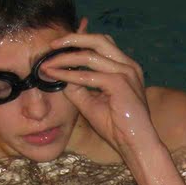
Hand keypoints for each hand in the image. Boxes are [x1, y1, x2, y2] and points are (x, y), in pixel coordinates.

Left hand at [44, 32, 157, 154]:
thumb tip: (59, 74)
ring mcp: (126, 72)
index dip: (79, 40)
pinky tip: (56, 75)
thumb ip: (78, 86)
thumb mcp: (92, 103)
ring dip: (66, 57)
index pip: (100, 44)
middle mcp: (128, 65)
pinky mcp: (120, 83)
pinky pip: (88, 75)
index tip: (58, 47)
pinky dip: (69, 75)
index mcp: (125, 67)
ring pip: (89, 54)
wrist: (136, 145)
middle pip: (97, 39)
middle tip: (52, 46)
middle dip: (72, 39)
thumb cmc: (118, 128)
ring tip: (49, 62)